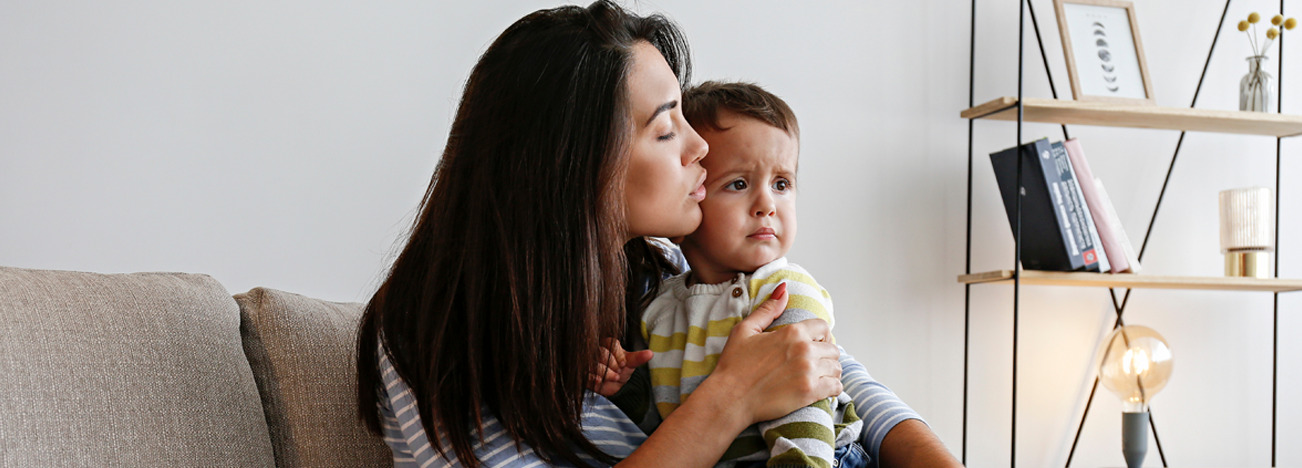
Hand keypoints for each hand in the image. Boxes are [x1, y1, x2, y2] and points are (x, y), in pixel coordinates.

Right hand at [590, 339, 653, 396]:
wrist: (612, 387)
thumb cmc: (620, 371)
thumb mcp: (630, 364)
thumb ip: (638, 358)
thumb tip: (650, 353)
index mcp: (607, 344)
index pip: (612, 344)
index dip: (619, 355)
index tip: (624, 364)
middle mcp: (596, 350)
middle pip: (602, 352)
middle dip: (612, 364)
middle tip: (619, 372)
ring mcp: (588, 360)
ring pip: (594, 363)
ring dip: (605, 372)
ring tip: (614, 378)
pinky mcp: (583, 371)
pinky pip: (586, 372)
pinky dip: (593, 377)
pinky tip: (600, 381)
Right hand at [707, 283, 841, 423]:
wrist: (730, 398)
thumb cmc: (734, 365)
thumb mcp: (745, 330)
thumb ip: (768, 309)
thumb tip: (784, 289)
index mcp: (792, 333)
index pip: (823, 327)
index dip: (820, 335)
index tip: (814, 344)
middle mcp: (804, 350)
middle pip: (832, 349)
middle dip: (825, 354)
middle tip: (815, 362)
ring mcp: (809, 373)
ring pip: (836, 368)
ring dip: (830, 370)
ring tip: (819, 375)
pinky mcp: (809, 393)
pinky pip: (836, 387)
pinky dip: (833, 387)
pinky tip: (823, 388)